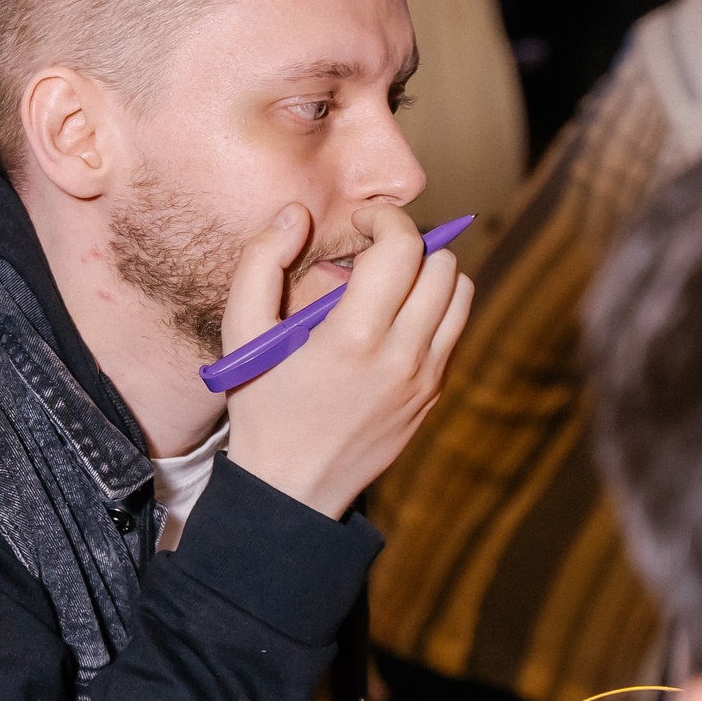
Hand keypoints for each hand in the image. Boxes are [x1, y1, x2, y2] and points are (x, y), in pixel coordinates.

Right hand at [221, 202, 472, 518]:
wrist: (292, 486)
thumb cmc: (261, 407)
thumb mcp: (241, 335)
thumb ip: (260, 263)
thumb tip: (297, 214)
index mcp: (352, 338)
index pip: (403, 248)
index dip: (386, 218)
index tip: (362, 220)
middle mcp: (401, 357)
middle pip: (441, 264)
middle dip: (408, 243)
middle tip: (372, 250)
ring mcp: (425, 379)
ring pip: (460, 293)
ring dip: (430, 272)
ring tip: (390, 280)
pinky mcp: (434, 394)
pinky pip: (455, 329)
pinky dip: (435, 307)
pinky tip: (395, 317)